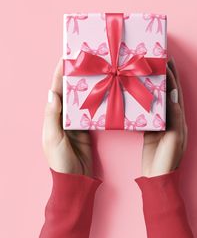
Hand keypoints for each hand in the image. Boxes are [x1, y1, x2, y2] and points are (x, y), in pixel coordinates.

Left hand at [42, 57, 92, 175]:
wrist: (76, 179)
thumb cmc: (59, 161)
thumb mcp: (53, 139)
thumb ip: (52, 117)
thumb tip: (52, 93)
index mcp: (53, 117)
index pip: (56, 90)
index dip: (60, 74)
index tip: (67, 58)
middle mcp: (64, 116)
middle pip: (70, 91)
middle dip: (76, 76)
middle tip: (85, 61)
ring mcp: (77, 121)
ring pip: (82, 98)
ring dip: (87, 85)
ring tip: (95, 71)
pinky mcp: (88, 127)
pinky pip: (92, 110)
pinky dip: (96, 99)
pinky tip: (102, 90)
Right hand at [141, 57, 187, 176]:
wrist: (157, 177)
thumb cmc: (168, 160)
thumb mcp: (174, 139)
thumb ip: (175, 118)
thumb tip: (174, 95)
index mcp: (180, 120)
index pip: (176, 93)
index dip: (172, 77)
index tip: (166, 62)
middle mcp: (172, 119)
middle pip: (169, 93)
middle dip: (166, 76)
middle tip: (158, 60)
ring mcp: (161, 124)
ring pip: (157, 100)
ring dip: (153, 85)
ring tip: (146, 72)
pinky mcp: (150, 130)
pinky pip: (147, 111)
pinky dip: (143, 100)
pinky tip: (137, 92)